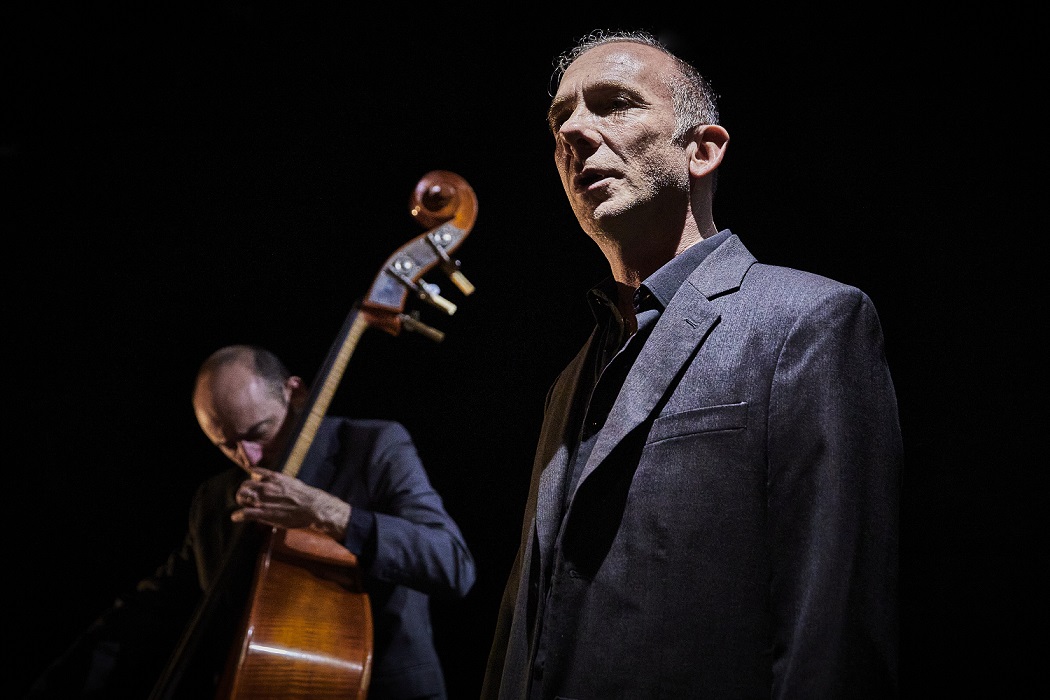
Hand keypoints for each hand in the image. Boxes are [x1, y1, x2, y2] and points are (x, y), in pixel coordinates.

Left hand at [232, 467, 350, 539]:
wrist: (312, 507)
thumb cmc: (305, 496)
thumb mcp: (291, 482)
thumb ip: (279, 481)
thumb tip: (273, 481)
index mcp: (273, 478)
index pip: (254, 472)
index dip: (252, 479)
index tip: (252, 485)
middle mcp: (265, 486)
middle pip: (245, 485)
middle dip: (244, 491)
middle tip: (245, 498)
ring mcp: (263, 500)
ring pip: (241, 495)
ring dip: (240, 500)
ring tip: (243, 506)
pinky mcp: (263, 513)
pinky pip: (245, 513)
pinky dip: (238, 515)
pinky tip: (236, 517)